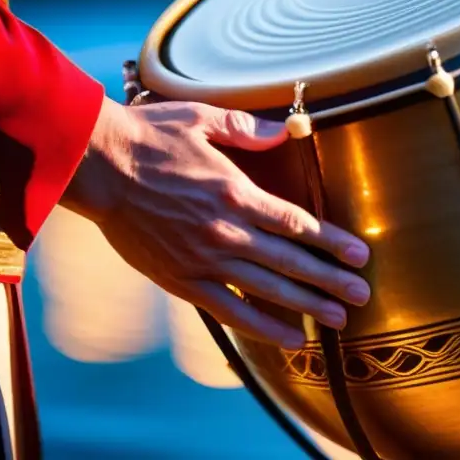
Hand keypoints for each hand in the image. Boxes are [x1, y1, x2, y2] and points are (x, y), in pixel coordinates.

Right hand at [62, 97, 370, 348]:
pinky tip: (288, 339)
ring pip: (266, 291)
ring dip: (306, 307)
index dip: (332, 241)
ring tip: (339, 320)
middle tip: (362, 295)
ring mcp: (203, 260)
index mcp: (236, 193)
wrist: (97, 166)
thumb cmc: (151, 137)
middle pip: (290, 262)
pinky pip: (228, 312)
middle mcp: (225, 232)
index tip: (360, 255)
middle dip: (331, 280)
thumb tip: (285, 129)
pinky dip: (261, 328)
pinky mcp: (181, 280)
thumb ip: (247, 129)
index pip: (297, 223)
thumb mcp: (203, 119)